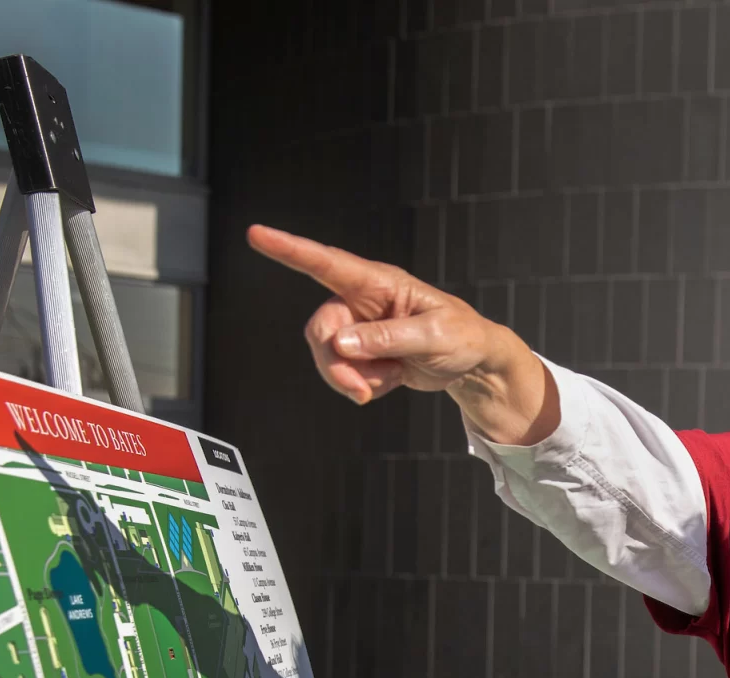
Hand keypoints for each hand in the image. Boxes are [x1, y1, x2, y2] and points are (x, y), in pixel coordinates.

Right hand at [246, 225, 503, 404]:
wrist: (472, 362)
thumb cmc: (461, 335)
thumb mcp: (432, 336)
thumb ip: (387, 338)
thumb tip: (341, 342)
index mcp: (377, 282)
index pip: (326, 263)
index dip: (289, 249)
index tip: (256, 234)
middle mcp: (361, 301)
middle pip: (321, 329)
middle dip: (334, 364)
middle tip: (360, 392)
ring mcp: (360, 328)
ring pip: (330, 356)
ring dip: (354, 378)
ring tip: (392, 379)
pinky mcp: (363, 353)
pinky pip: (347, 375)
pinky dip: (367, 385)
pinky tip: (394, 378)